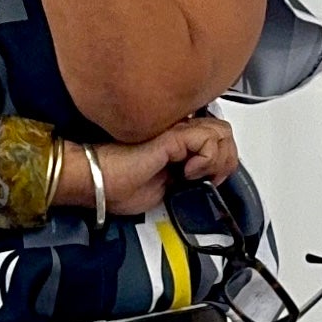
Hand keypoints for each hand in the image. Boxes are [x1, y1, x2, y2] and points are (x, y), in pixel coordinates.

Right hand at [76, 116, 238, 217]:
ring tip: (195, 174)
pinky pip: (209, 139)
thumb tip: (203, 182)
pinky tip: (187, 172)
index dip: (221, 161)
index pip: (215, 138)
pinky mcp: (172, 135)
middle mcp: (177, 131)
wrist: (96, 182)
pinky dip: (207, 160)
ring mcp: (175, 130)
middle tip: (208, 179)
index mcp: (175, 143)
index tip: (208, 181)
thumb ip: (185, 180)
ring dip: (217, 161)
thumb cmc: (115, 186)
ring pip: (222, 132)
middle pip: (224, 132)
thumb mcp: (164, 191)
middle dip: (225, 160)